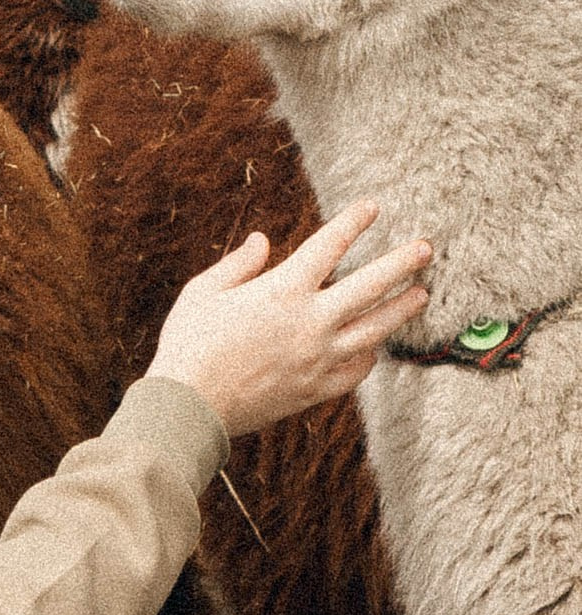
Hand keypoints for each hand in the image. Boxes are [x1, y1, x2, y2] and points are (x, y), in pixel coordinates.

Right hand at [147, 200, 430, 436]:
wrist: (190, 407)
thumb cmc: (188, 344)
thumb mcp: (204, 291)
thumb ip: (238, 264)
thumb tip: (262, 240)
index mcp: (281, 290)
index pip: (329, 246)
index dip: (353, 223)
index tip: (372, 207)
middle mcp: (310, 322)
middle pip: (370, 286)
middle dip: (402, 263)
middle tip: (426, 248)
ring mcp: (318, 358)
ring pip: (375, 330)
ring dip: (401, 309)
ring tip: (421, 295)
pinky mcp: (316, 389)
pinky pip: (357, 371)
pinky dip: (370, 356)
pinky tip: (376, 347)